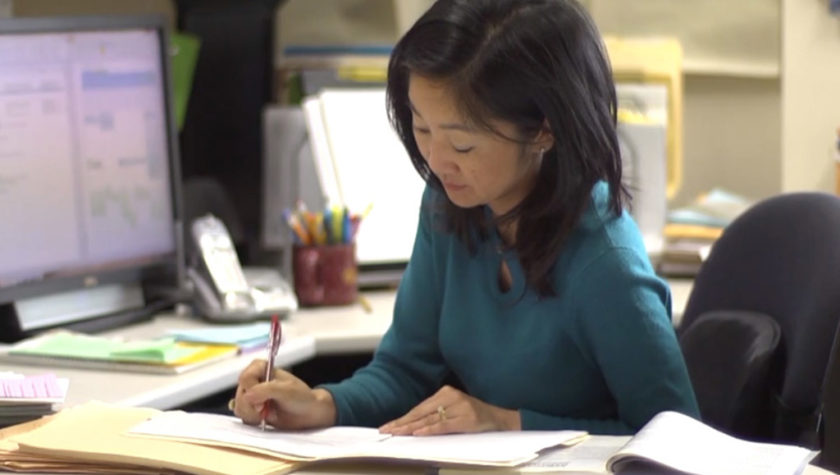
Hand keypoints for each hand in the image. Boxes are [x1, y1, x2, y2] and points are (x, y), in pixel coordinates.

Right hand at [233, 359, 335, 429]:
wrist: (308, 414)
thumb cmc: (301, 397)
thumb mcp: (286, 390)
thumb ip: (265, 390)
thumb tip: (247, 395)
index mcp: (261, 368)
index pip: (245, 378)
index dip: (251, 391)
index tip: (263, 402)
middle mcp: (254, 380)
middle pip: (240, 394)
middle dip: (252, 407)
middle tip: (266, 410)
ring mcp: (252, 396)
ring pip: (239, 407)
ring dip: (253, 415)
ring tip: (268, 414)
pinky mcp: (252, 409)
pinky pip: (242, 416)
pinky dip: (252, 420)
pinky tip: (264, 420)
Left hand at [378, 385, 520, 435]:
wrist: (503, 419)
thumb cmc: (476, 417)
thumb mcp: (454, 411)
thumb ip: (437, 415)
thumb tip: (412, 426)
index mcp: (445, 392)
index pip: (419, 408)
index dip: (402, 418)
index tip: (387, 426)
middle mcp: (451, 396)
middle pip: (421, 413)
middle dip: (401, 423)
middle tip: (385, 431)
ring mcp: (460, 406)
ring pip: (430, 419)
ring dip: (411, 428)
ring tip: (396, 433)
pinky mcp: (467, 418)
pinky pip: (444, 425)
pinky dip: (430, 430)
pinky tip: (418, 433)